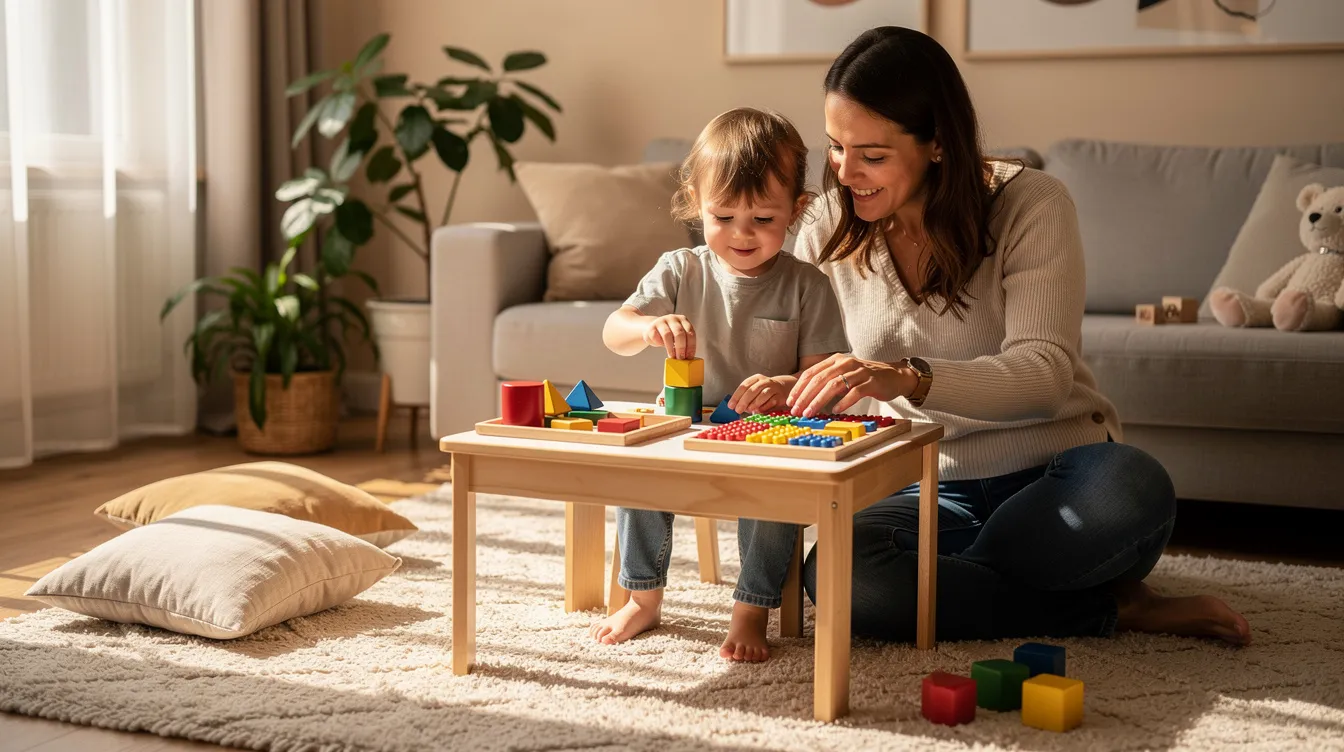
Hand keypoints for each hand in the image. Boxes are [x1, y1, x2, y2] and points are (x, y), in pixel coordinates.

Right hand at [643, 314, 695, 358]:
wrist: (653, 328)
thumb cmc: (669, 335)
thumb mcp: (679, 336)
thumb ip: (684, 343)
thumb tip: (688, 357)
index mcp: (683, 320)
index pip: (690, 333)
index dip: (691, 346)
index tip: (689, 356)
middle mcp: (673, 318)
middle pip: (679, 333)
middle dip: (681, 348)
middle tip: (680, 358)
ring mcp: (661, 321)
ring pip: (667, 335)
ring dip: (671, 348)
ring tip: (672, 356)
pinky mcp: (651, 327)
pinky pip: (656, 337)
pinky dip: (659, 343)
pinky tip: (661, 346)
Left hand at [728, 374, 791, 413]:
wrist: (784, 388)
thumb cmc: (765, 391)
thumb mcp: (755, 390)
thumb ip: (746, 398)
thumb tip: (737, 408)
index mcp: (756, 378)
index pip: (744, 386)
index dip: (736, 396)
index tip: (731, 406)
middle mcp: (765, 381)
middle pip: (753, 390)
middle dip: (744, 401)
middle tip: (738, 410)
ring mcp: (774, 388)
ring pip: (763, 394)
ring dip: (754, 403)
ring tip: (748, 410)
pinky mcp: (780, 396)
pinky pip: (771, 402)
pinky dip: (764, 407)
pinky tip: (758, 411)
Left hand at [786, 354, 909, 416]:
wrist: (894, 376)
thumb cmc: (864, 379)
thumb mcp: (843, 375)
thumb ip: (827, 382)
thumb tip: (805, 399)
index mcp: (836, 360)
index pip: (812, 373)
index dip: (799, 388)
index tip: (790, 402)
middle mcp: (846, 363)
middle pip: (820, 379)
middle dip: (805, 396)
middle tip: (796, 410)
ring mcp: (859, 372)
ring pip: (834, 385)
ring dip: (819, 401)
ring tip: (810, 413)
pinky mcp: (871, 382)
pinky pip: (854, 392)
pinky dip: (843, 402)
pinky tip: (835, 411)